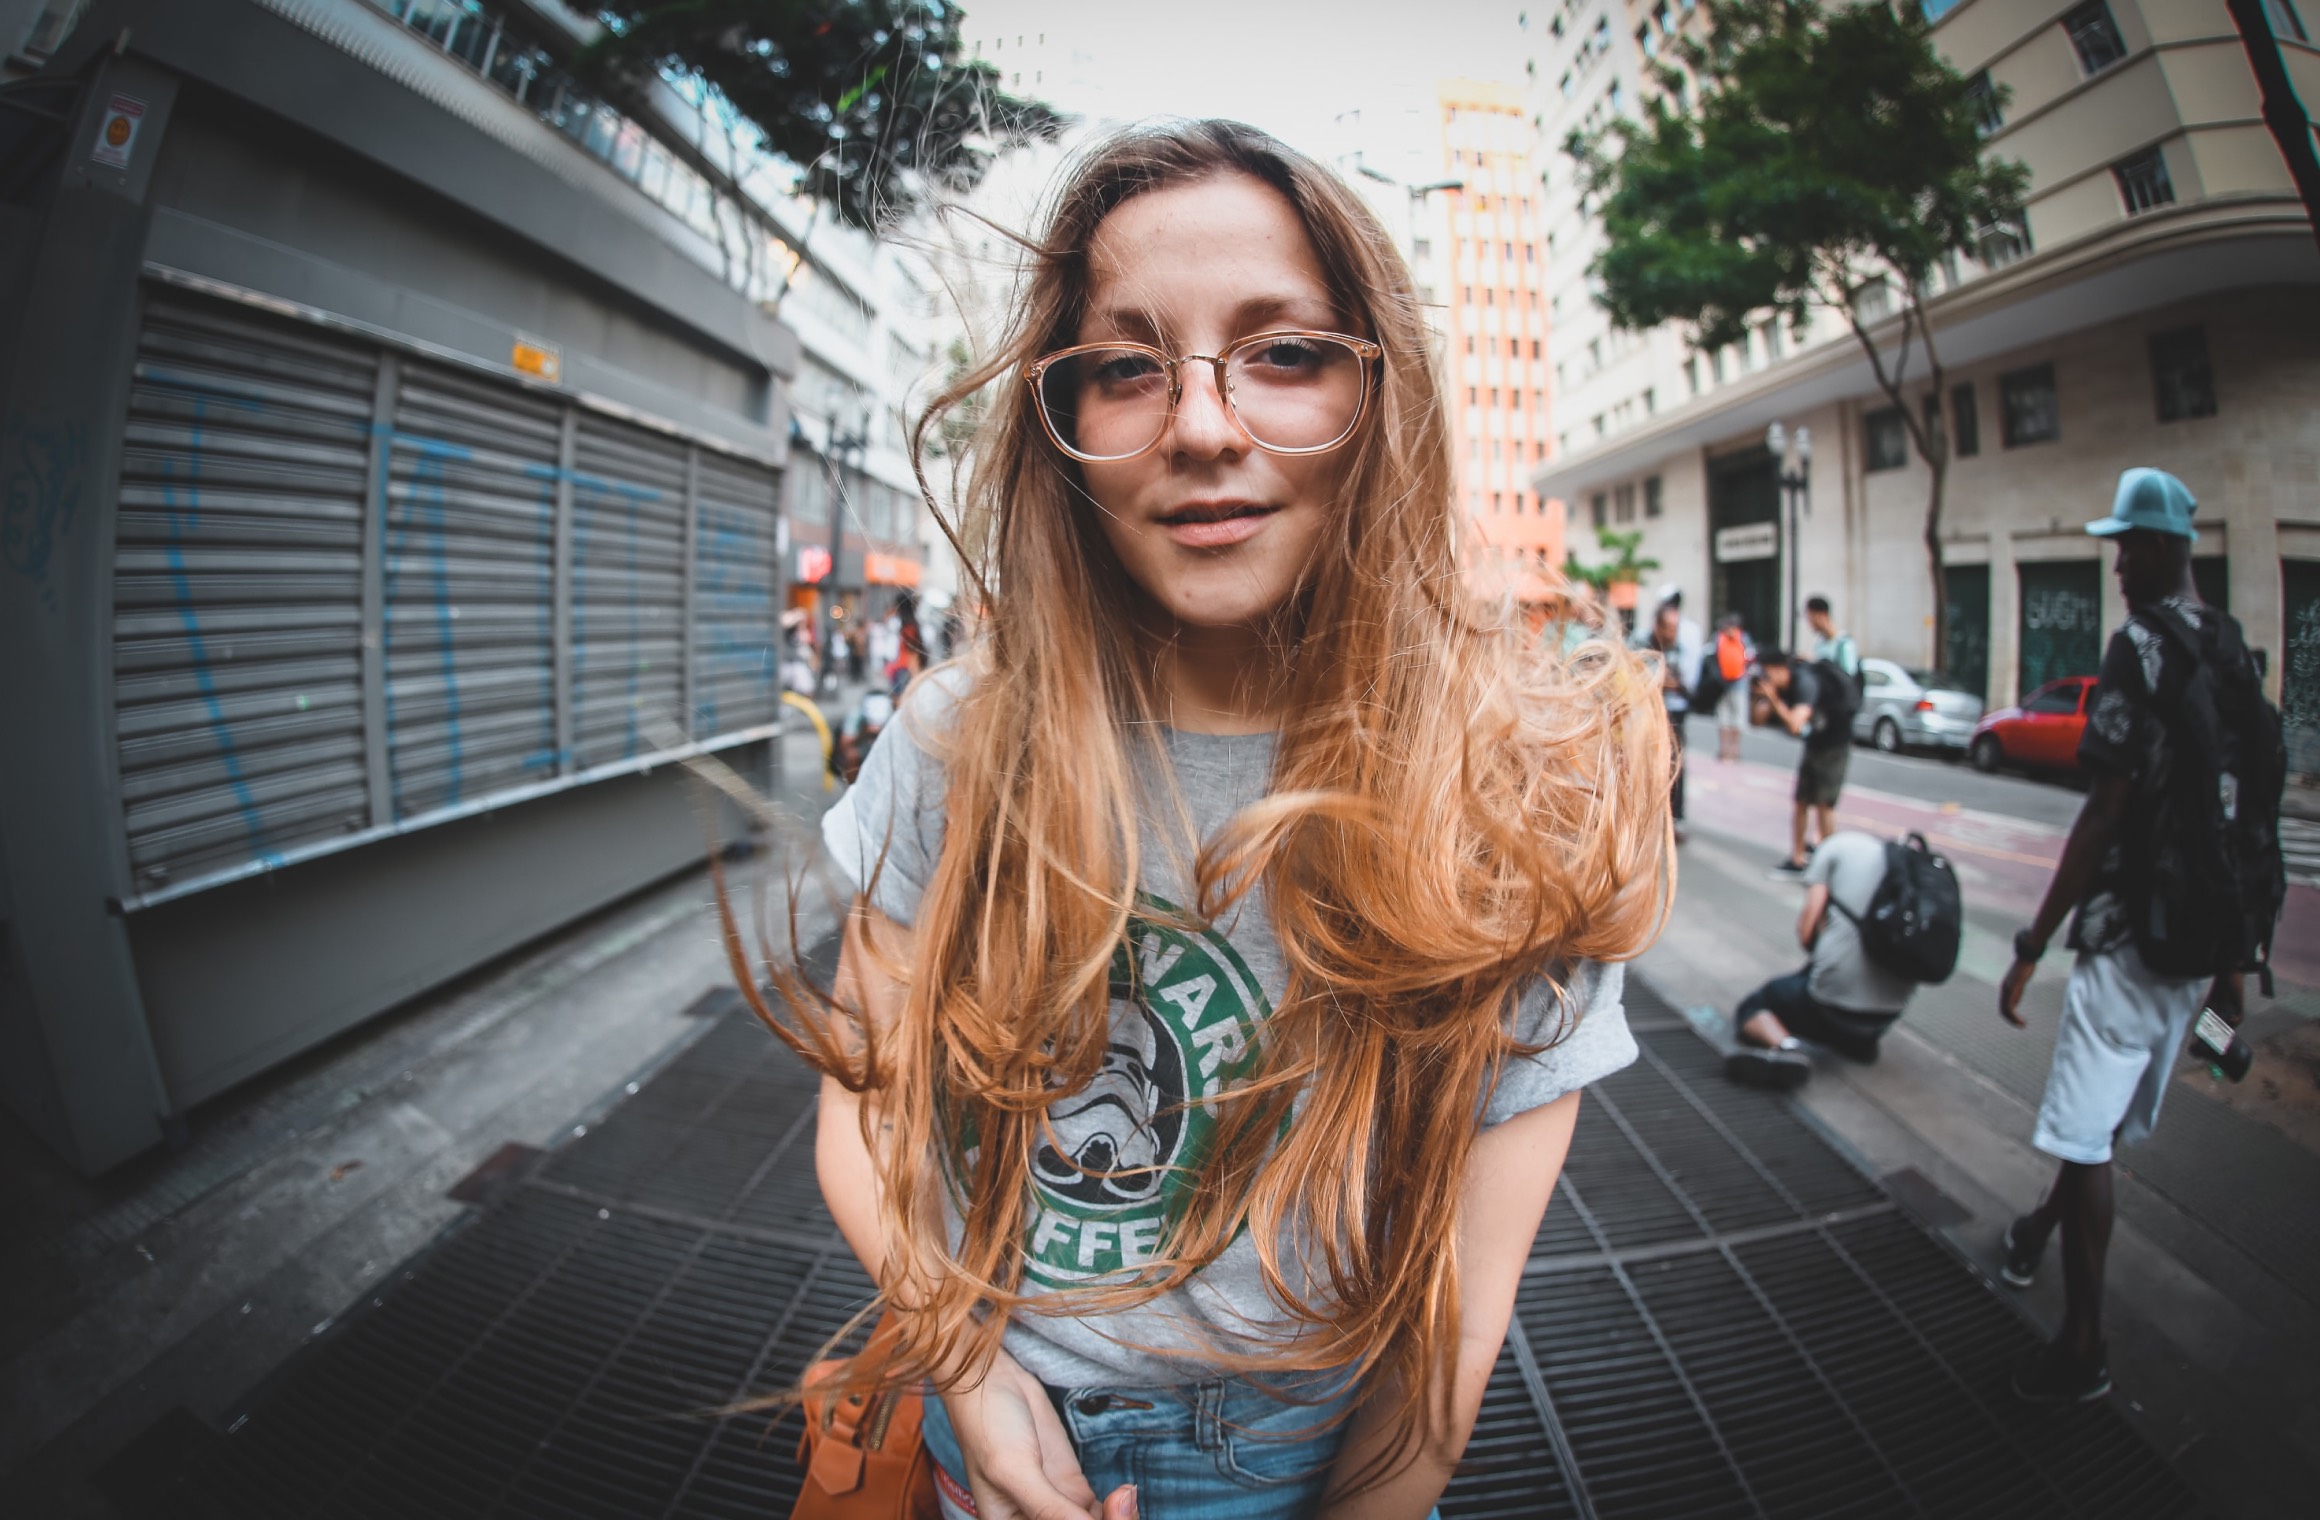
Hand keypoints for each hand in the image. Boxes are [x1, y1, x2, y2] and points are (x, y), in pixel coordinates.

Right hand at [939, 1346, 1134, 1519]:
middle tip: (1120, 1504)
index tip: (1093, 1515)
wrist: (992, 1380)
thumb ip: (1049, 1507)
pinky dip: (1118, 1509)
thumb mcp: (1013, 1469)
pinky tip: (1123, 1493)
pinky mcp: (1073, 1488)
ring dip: (1118, 1518)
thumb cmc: (988, 1426)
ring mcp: (1057, 1507)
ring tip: (1123, 1496)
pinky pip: (1102, 1512)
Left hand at [1998, 957, 2034, 1027]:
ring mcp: (2007, 989)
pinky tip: (2022, 1019)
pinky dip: (2014, 1015)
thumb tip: (2014, 1004)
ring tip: (2023, 1025)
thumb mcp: (2019, 984)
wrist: (2026, 957)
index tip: (2019, 1022)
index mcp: (2005, 989)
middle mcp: (2004, 990)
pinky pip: (2010, 1004)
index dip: (2010, 1016)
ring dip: (2013, 1020)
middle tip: (2022, 1026)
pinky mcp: (2013, 988)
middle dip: (2011, 1020)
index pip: (2003, 1006)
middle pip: (2002, 1010)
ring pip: (2005, 1009)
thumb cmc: (2024, 969)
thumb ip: (2016, 993)